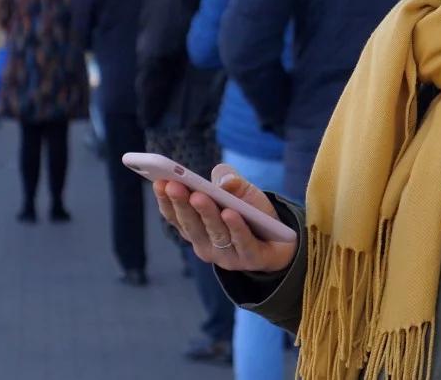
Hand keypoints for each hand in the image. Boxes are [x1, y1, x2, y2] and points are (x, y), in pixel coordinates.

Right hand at [153, 163, 297, 273]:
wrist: (282, 241)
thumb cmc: (252, 213)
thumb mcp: (241, 191)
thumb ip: (230, 181)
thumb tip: (223, 180)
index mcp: (197, 229)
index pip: (176, 217)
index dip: (166, 201)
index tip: (158, 181)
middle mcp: (206, 245)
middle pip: (191, 225)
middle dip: (181, 203)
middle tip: (173, 184)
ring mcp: (227, 256)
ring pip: (214, 233)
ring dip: (206, 214)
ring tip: (198, 195)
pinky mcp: (250, 259)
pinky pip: (242, 243)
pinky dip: (236, 228)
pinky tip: (230, 213)